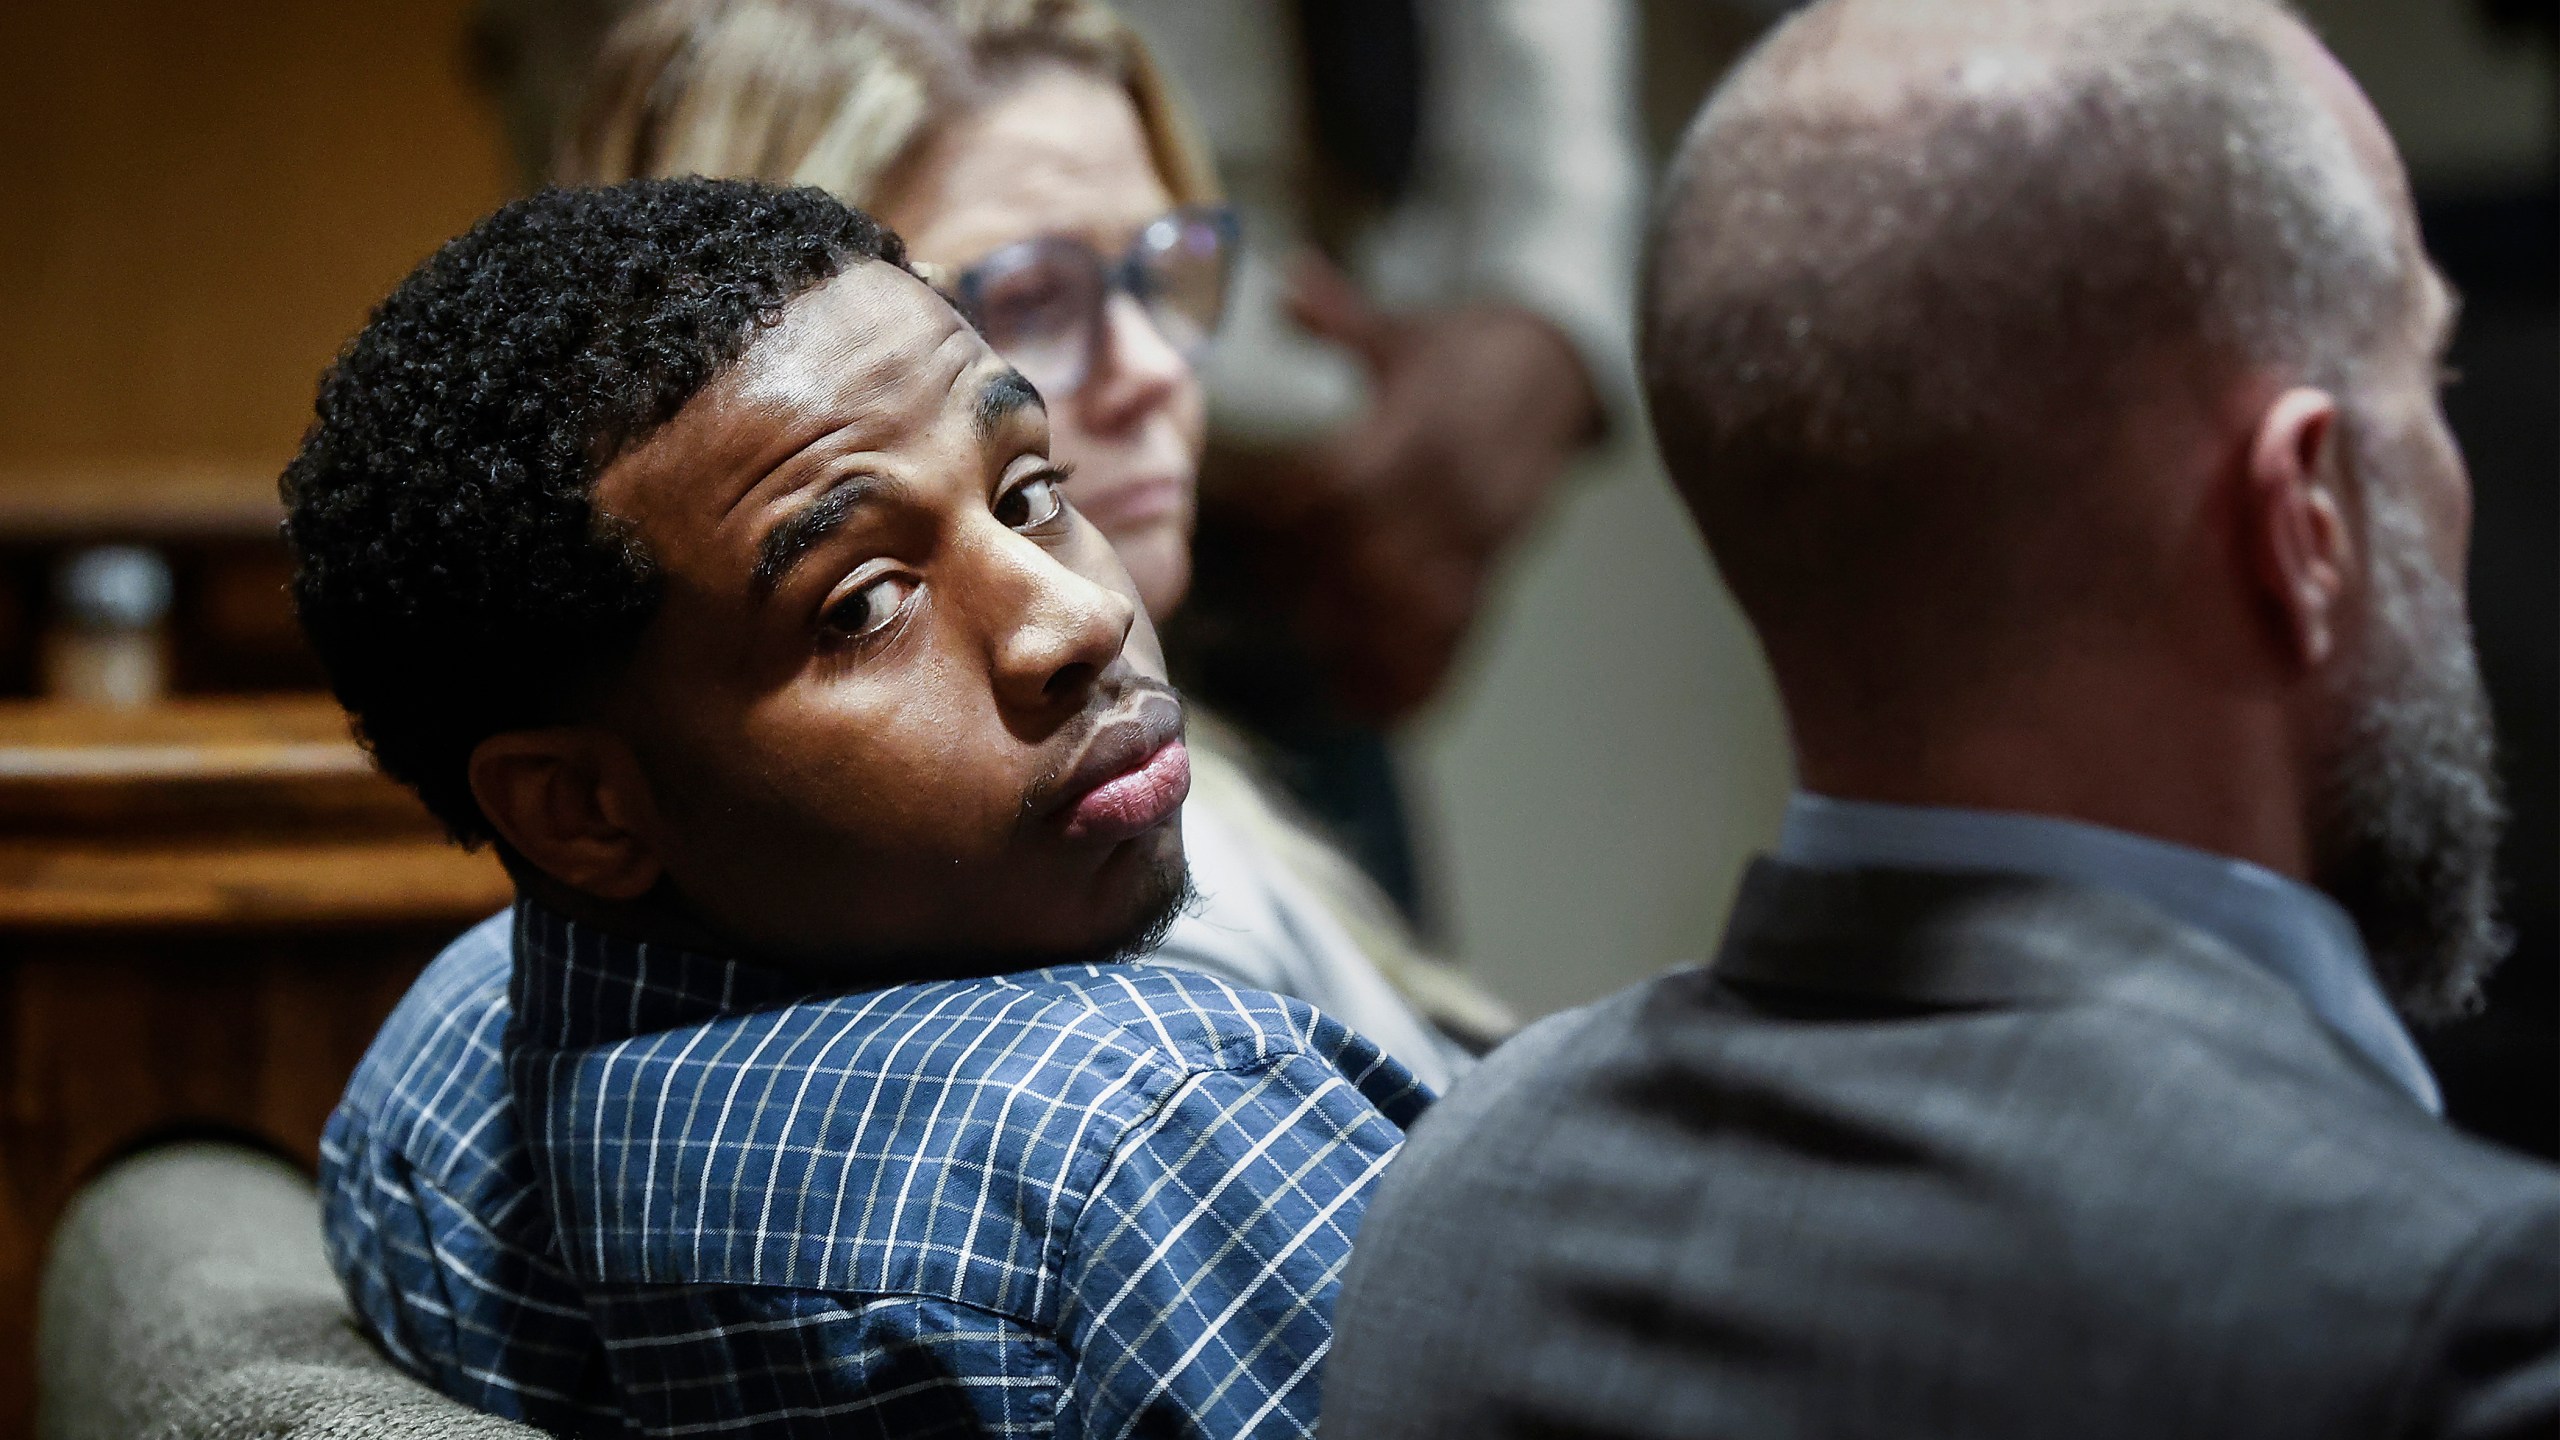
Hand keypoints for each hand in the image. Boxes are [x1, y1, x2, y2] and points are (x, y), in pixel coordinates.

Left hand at [1282, 254, 1600, 718]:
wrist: (1563, 370)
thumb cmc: (1470, 348)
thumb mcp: (1405, 329)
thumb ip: (1341, 316)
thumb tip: (1287, 279)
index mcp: (1421, 427)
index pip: (1342, 482)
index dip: (1287, 509)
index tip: (1241, 518)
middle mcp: (1450, 488)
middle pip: (1370, 556)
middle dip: (1315, 585)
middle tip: (1269, 596)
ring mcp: (1478, 535)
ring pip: (1418, 606)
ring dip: (1365, 640)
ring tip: (1320, 661)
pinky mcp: (1495, 568)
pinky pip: (1462, 634)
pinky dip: (1422, 677)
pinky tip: (1377, 709)